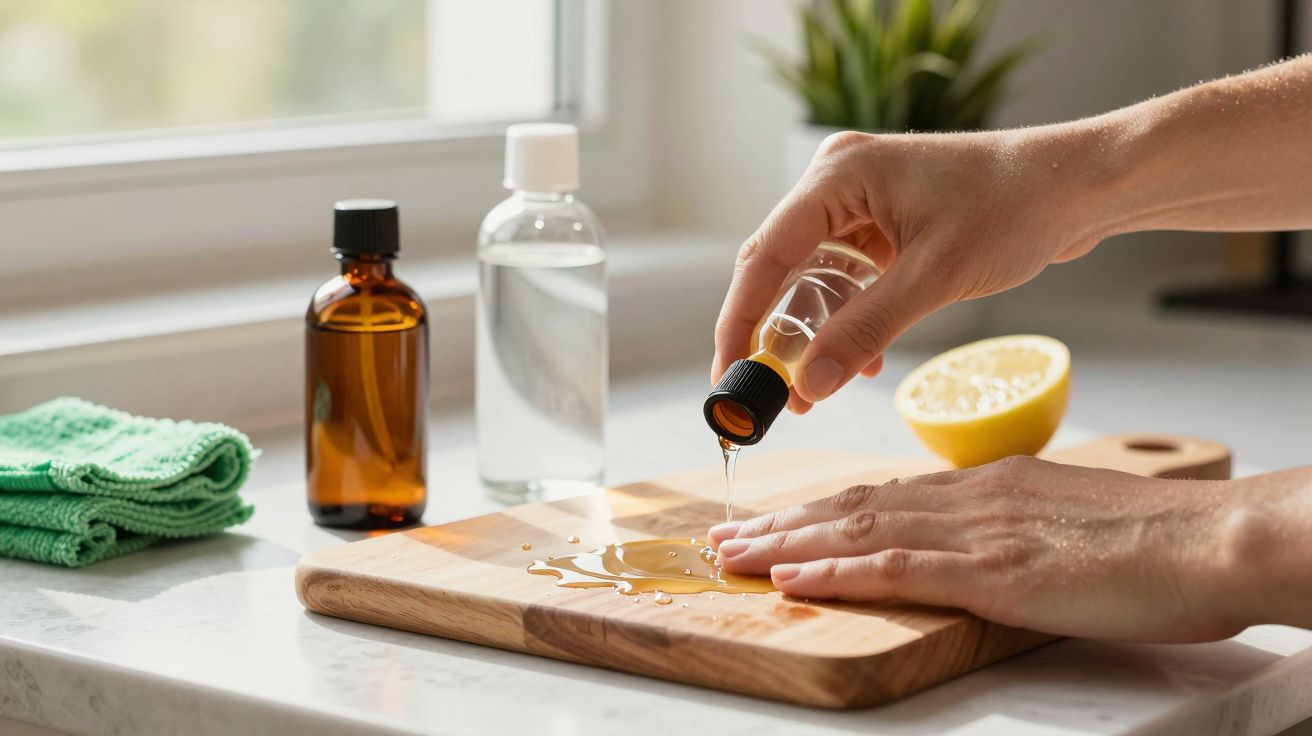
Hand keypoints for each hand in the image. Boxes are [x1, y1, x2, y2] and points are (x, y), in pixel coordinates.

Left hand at [708, 456, 1264, 641]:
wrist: (1211, 538)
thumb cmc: (1155, 535)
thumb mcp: (1068, 516)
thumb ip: (1014, 523)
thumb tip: (983, 539)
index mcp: (988, 485)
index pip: (884, 493)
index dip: (823, 509)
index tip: (780, 521)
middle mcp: (969, 499)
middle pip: (854, 506)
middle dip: (785, 524)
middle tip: (730, 539)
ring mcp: (976, 533)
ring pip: (858, 530)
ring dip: (789, 546)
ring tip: (736, 558)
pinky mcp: (992, 572)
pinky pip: (895, 568)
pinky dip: (835, 572)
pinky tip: (794, 579)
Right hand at [712, 128, 1106, 411]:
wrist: (1081, 185)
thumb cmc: (1015, 209)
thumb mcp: (933, 278)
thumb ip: (864, 332)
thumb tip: (808, 386)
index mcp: (838, 175)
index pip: (765, 254)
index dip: (741, 320)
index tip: (728, 375)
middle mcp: (838, 182)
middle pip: (780, 267)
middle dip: (774, 335)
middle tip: (768, 395)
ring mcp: (861, 202)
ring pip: (812, 278)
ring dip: (813, 334)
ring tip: (812, 391)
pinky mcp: (883, 222)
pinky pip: (846, 277)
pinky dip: (847, 319)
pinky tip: (862, 360)